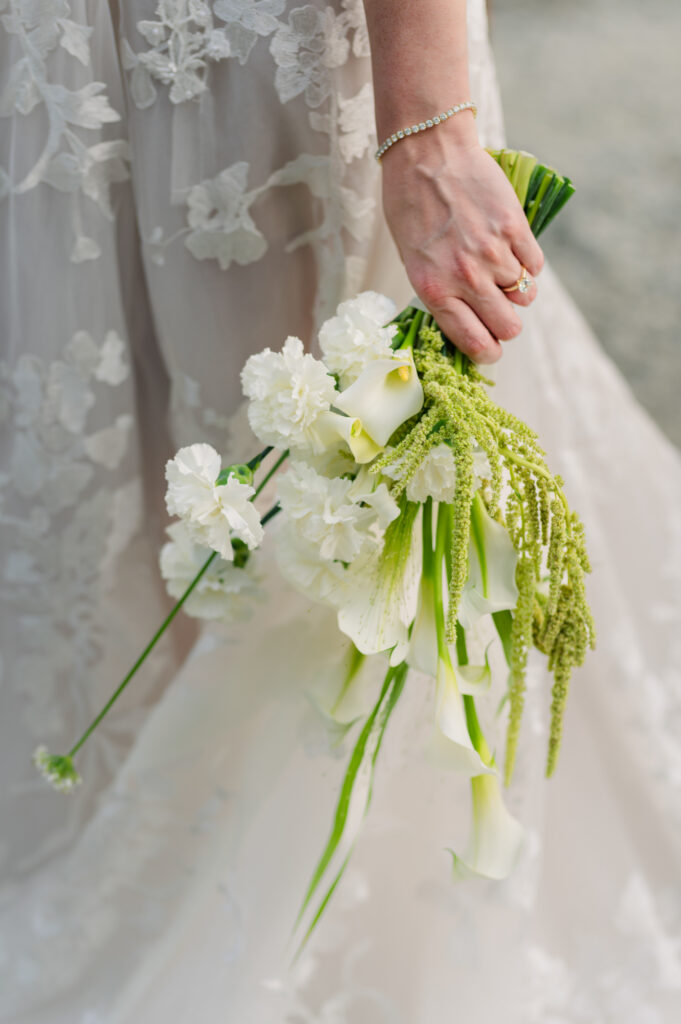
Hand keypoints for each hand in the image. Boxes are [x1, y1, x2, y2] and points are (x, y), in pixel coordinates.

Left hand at [381, 123, 544, 362]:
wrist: (427, 153)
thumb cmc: (410, 208)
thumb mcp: (413, 261)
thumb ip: (442, 295)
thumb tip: (471, 325)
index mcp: (435, 291)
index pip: (476, 343)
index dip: (488, 352)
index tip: (491, 348)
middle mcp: (466, 278)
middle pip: (508, 327)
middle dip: (506, 324)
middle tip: (498, 308)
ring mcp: (493, 253)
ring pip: (525, 296)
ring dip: (516, 288)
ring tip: (498, 267)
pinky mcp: (514, 228)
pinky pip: (535, 265)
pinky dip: (527, 263)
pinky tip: (510, 248)